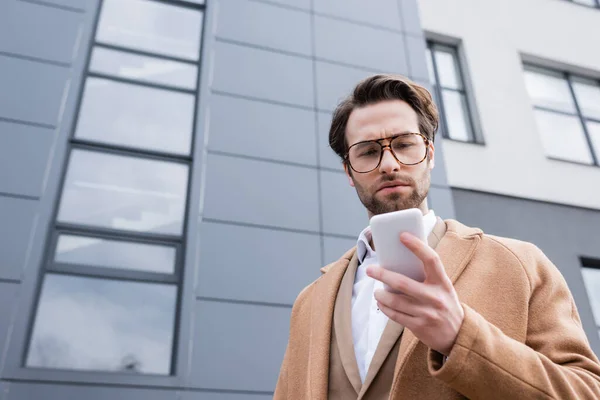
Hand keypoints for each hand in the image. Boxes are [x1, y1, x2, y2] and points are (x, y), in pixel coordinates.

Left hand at [366, 232, 463, 355]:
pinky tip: (381, 303)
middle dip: (383, 275)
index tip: (402, 235)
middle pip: (403, 283)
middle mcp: (435, 297)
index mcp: (443, 283)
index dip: (417, 246)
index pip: (431, 259)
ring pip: (395, 301)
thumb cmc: (445, 304)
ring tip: (376, 291)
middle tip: (370, 269)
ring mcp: (427, 313)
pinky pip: (395, 315)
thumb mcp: (443, 288)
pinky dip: (384, 307)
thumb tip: (399, 261)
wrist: (459, 335)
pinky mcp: (419, 326)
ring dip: (381, 295)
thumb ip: (427, 277)